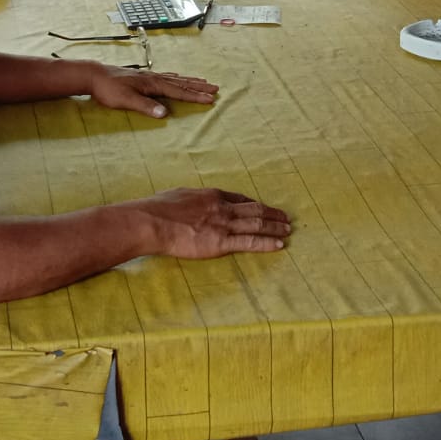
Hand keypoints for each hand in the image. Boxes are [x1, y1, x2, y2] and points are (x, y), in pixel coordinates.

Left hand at [87, 66, 217, 117]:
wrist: (94, 76)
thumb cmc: (109, 89)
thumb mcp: (126, 100)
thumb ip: (146, 106)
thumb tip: (165, 113)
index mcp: (153, 84)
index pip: (179, 91)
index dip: (195, 96)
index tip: (211, 99)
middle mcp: (154, 78)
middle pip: (181, 83)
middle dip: (199, 87)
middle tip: (215, 88)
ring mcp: (149, 77)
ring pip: (175, 79)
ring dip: (190, 81)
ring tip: (203, 81)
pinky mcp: (143, 77)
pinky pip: (167, 77)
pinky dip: (177, 78)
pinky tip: (177, 77)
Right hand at [134, 187, 291, 257]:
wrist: (153, 222)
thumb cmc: (159, 208)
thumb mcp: (180, 195)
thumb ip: (192, 199)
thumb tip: (191, 201)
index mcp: (212, 195)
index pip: (240, 199)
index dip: (254, 204)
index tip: (263, 208)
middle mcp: (223, 208)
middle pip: (254, 210)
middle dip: (272, 214)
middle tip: (285, 217)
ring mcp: (224, 225)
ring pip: (257, 225)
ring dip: (275, 227)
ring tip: (287, 229)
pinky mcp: (221, 242)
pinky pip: (249, 242)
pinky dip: (267, 243)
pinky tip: (279, 244)